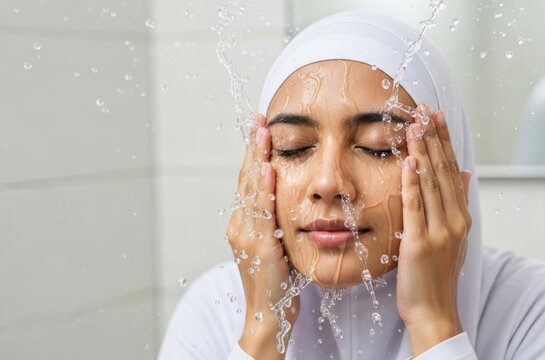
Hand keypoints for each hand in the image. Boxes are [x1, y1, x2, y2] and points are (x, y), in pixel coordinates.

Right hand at [227, 114, 294, 358]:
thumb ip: (276, 222)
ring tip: (262, 132)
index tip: (260, 129)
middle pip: (245, 179)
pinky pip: (262, 211)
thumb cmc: (276, 282)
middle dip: (252, 148)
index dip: (253, 154)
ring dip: (256, 158)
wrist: (267, 314)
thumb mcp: (276, 245)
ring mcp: (246, 235)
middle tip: (258, 120)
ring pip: (251, 189)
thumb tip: (287, 201)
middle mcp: (240, 225)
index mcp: (244, 223)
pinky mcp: (258, 246)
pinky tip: (267, 168)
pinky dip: (263, 188)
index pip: (249, 182)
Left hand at [396, 104, 471, 355]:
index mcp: (461, 216)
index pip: (452, 170)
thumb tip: (466, 172)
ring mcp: (439, 231)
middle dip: (434, 138)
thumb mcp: (455, 236)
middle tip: (425, 109)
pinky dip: (413, 182)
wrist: (435, 311)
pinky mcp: (420, 243)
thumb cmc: (438, 275)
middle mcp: (454, 220)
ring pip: (431, 183)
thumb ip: (459, 203)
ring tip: (415, 124)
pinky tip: (409, 161)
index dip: (444, 142)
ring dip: (422, 151)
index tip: (437, 116)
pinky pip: (415, 206)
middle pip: (443, 171)